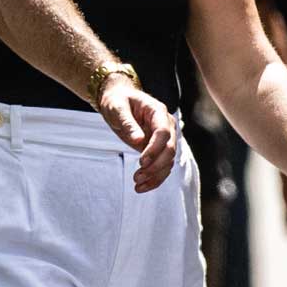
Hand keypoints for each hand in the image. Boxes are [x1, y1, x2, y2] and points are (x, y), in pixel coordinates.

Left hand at [95, 76, 177, 192]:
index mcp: (158, 112)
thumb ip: (128, 123)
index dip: (155, 149)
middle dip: (155, 166)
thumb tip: (139, 141)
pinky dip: (154, 178)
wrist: (118, 100)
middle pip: (170, 149)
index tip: (141, 161)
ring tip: (137, 185)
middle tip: (137, 177)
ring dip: (155, 176)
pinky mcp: (157, 149)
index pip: (164, 133)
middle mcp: (166, 125)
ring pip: (168, 161)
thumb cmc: (117, 100)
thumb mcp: (117, 108)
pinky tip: (142, 187)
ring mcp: (164, 138)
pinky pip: (161, 166)